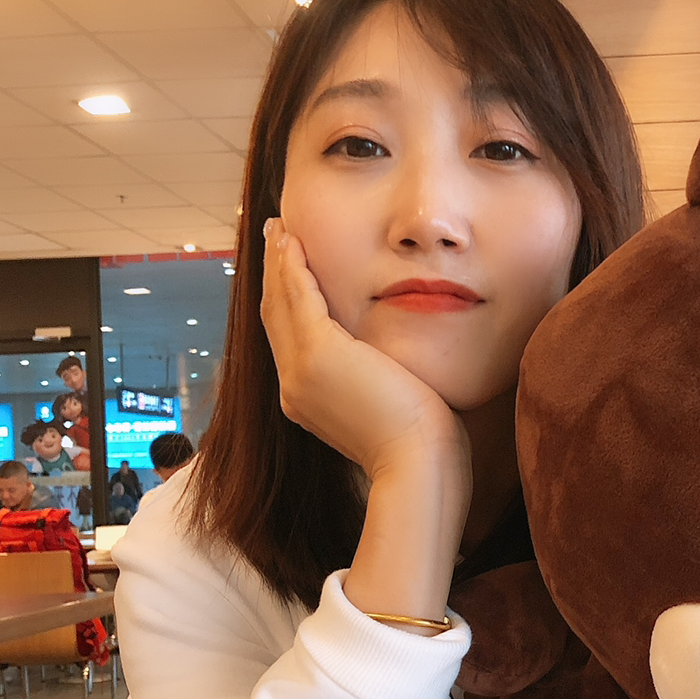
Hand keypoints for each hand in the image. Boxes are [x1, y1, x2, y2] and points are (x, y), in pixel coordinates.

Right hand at [262, 217, 470, 622]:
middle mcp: (294, 387)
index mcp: (309, 402)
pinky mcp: (319, 354)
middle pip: (275, 318)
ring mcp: (300, 372)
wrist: (419, 468)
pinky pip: (298, 296)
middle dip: (276, 276)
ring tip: (281, 230)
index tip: (292, 272)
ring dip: (280, 262)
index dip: (288, 304)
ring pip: (280, 303)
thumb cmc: (424, 450)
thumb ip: (386, 387)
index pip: (291, 342)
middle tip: (277, 238)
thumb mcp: (396, 411)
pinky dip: (292, 266)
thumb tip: (403, 375)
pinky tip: (292, 241)